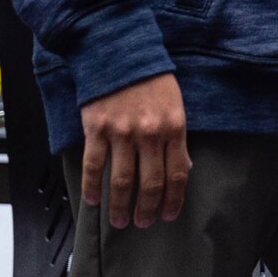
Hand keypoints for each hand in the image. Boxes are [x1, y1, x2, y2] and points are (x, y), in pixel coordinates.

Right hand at [79, 72, 188, 229]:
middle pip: (150, 182)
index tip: (168, 215)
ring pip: (122, 180)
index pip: (177, 172)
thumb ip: (177, 136)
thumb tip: (184, 167)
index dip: (173, 198)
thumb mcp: (175, 103)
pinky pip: (94, 166)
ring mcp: (122, 132)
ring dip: (120, 206)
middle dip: (147, 208)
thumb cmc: (150, 78)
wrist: (118, 53)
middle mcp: (150, 133)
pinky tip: (93, 201)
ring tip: (120, 221)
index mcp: (174, 126)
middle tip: (144, 223)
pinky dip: (93, 187)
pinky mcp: (97, 130)